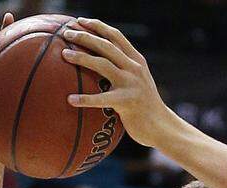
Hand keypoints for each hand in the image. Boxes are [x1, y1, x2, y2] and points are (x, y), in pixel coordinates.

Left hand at [60, 18, 171, 146]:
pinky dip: (85, 99)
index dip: (98, 26)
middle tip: (66, 33)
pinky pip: (102, 99)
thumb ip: (125, 69)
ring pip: (103, 64)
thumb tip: (99, 63)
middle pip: (106, 46)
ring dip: (82, 57)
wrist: (162, 127)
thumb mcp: (139, 82)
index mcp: (137, 61)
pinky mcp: (127, 102)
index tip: (80, 21)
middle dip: (85, 36)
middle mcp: (135, 69)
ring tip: (64, 55)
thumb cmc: (145, 106)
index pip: (116, 37)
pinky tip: (70, 100)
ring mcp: (131, 84)